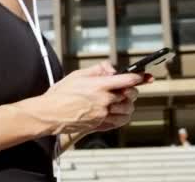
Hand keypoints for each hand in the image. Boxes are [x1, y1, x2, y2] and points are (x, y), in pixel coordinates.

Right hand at [13, 61, 143, 136]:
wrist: (49, 114)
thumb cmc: (59, 95)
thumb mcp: (76, 75)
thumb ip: (97, 70)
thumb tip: (111, 68)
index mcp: (98, 86)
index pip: (127, 80)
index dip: (139, 77)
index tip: (145, 76)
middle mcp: (103, 101)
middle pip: (130, 95)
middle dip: (131, 90)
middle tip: (127, 88)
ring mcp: (103, 114)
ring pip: (127, 109)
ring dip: (128, 104)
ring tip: (121, 100)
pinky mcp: (100, 125)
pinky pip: (120, 122)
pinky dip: (123, 116)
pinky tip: (117, 112)